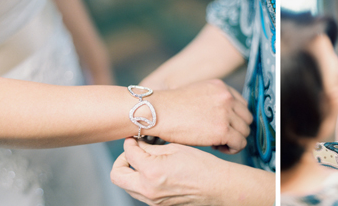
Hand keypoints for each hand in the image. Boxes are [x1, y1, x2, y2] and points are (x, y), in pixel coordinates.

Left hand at [110, 138, 228, 205]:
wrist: (220, 188)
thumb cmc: (203, 166)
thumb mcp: (175, 149)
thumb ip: (151, 147)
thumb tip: (136, 144)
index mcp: (151, 171)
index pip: (128, 153)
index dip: (130, 142)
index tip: (135, 138)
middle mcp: (148, 189)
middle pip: (117, 175)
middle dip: (122, 160)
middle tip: (133, 151)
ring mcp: (152, 201)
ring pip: (126, 186)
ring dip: (130, 172)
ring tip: (144, 161)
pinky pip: (139, 193)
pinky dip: (140, 181)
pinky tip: (154, 171)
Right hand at [145, 79, 251, 152]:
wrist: (156, 113)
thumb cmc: (169, 107)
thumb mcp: (195, 93)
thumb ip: (212, 100)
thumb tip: (221, 115)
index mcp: (220, 87)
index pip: (241, 104)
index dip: (234, 118)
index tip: (223, 125)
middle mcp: (226, 97)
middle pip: (246, 118)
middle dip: (236, 128)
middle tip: (220, 136)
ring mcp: (226, 113)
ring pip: (245, 132)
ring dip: (233, 139)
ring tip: (217, 142)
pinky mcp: (222, 130)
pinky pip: (240, 143)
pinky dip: (231, 148)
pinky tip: (217, 147)